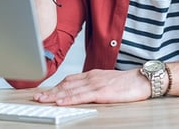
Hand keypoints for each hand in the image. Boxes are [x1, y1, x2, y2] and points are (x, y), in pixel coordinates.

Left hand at [33, 69, 150, 104]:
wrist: (141, 79)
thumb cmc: (126, 82)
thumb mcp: (106, 80)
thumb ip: (93, 84)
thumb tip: (83, 90)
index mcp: (91, 74)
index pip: (68, 80)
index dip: (56, 86)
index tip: (45, 91)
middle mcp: (90, 77)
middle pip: (65, 84)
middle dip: (50, 91)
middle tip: (37, 97)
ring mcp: (95, 84)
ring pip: (70, 90)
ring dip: (54, 96)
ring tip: (42, 100)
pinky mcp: (101, 92)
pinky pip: (81, 96)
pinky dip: (69, 99)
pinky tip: (60, 102)